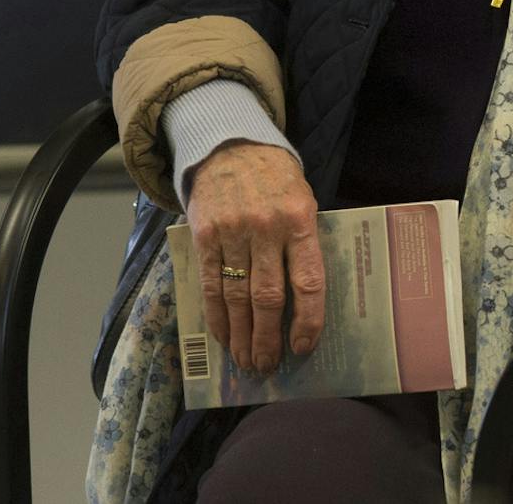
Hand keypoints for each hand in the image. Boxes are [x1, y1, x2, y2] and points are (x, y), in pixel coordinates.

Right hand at [184, 140, 323, 373]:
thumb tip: (306, 301)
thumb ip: (304, 243)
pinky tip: (224, 339)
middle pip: (268, 297)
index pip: (307, 280)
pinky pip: (210, 286)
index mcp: (299, 220)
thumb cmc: (277, 179)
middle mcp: (266, 229)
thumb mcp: (303, 201)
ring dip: (242, 336)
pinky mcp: (205, 237)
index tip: (303, 348)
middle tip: (268, 366)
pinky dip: (216, 318)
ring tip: (247, 362)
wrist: (231, 145)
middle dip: (268, 338)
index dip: (307, 319)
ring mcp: (232, 234)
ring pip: (236, 297)